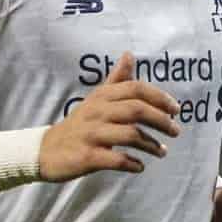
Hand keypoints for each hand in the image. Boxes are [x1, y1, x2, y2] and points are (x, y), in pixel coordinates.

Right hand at [39, 52, 181, 181]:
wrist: (45, 150)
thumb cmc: (79, 123)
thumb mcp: (96, 98)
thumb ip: (116, 79)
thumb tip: (130, 54)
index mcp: (102, 96)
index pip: (135, 88)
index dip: (159, 97)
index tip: (176, 109)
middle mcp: (97, 111)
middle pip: (136, 110)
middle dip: (161, 120)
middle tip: (176, 131)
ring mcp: (91, 134)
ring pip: (130, 135)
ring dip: (151, 144)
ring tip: (162, 151)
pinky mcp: (87, 156)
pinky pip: (116, 159)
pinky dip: (132, 163)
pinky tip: (139, 166)